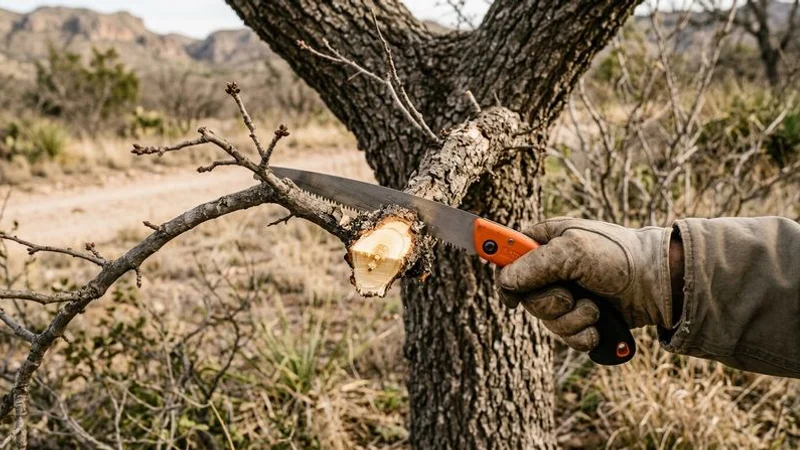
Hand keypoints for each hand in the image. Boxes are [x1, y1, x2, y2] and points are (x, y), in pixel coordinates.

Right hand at [497, 218, 679, 351]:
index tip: (508, 294)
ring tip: (594, 308)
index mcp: (544, 241)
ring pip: (545, 320)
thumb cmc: (618, 256)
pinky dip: (582, 335)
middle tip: (570, 295)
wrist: (658, 284)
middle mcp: (551, 269)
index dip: (503, 273)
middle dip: (549, 303)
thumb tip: (504, 281)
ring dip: (571, 320)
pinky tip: (598, 324)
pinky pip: (565, 337)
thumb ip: (533, 264)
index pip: (506, 256)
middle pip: (524, 297)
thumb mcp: (572, 251)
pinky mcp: (580, 318)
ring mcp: (566, 295)